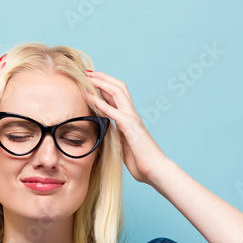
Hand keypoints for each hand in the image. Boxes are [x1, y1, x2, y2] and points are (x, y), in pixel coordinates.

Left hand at [85, 70, 169, 184]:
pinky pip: (113, 110)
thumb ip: (118, 136)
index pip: (117, 96)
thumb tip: (110, 132)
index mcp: (130, 119)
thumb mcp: (124, 146)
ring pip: (118, 92)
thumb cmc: (141, 162)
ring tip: (88, 76)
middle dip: (103, 77)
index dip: (105, 86)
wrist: (155, 170)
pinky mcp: (130, 126)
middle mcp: (132, 115)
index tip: (91, 80)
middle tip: (87, 71)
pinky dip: (100, 102)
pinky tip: (89, 96)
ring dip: (102, 82)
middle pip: (118, 87)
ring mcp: (132, 119)